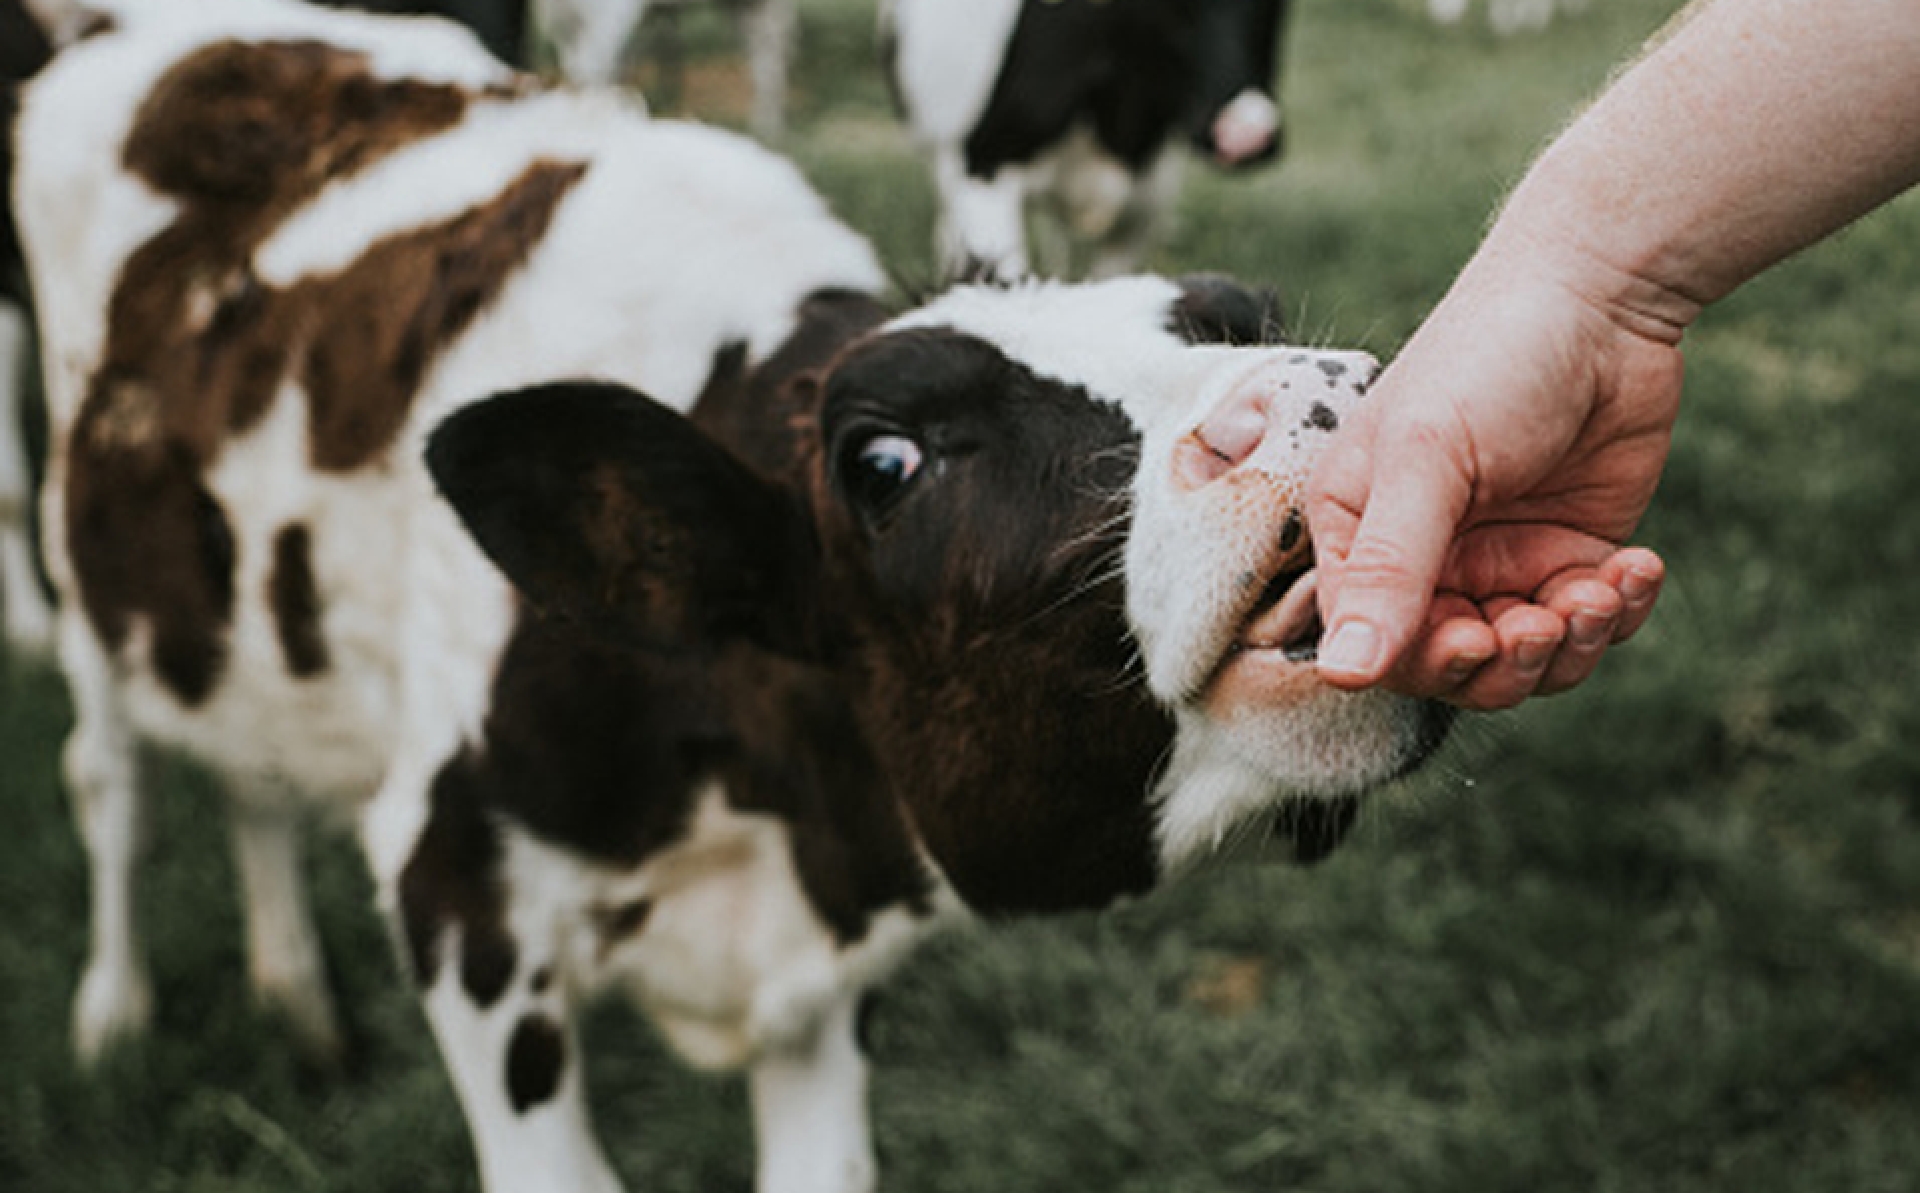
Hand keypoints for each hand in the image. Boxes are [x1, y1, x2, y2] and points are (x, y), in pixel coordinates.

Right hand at [1306, 255, 1679, 709]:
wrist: (1603, 296)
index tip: (1475, 637)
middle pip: (1449, 669)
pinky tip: (1637, 566)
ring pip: (1524, 662)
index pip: (1371, 641)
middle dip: (1503, 662)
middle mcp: (1424, 557)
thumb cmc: (1491, 357)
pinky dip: (1617, 613)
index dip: (1422, 660)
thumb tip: (1341, 673)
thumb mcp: (1427, 459)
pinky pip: (1588, 626)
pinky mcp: (1569, 552)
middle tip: (1541, 622)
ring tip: (1601, 590)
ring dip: (1567, 645)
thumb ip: (1390, 566)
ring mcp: (1500, 558)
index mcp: (1360, 530)